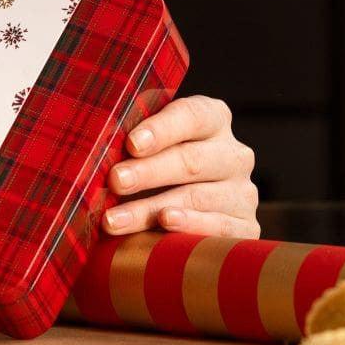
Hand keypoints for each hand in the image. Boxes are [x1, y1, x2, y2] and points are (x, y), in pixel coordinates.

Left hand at [102, 95, 258, 238]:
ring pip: (197, 197)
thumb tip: (98, 138)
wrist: (173, 212)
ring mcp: (243, 192)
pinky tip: (164, 224)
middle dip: (149, 171)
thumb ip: (130, 136)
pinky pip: (218, 228)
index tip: (132, 143)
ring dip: (151, 209)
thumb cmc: (149, 165)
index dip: (161, 129)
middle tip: (116, 181)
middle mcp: (233, 154)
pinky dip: (189, 227)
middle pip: (192, 160)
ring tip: (115, 219)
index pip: (191, 116)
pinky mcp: (246, 227)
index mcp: (212, 119)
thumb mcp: (142, 143)